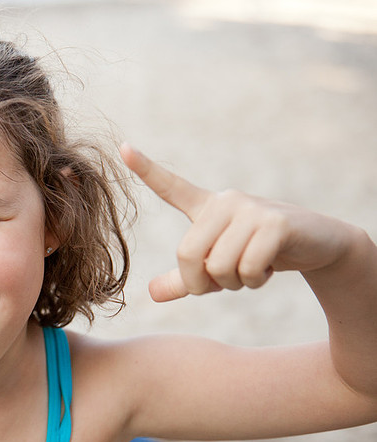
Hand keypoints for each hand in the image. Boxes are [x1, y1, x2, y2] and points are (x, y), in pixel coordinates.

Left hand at [121, 143, 350, 301]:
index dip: (146, 170)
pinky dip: (255, 280)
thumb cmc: (263, 254)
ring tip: (254, 269)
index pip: (172, 188)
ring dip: (234, 284)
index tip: (123, 148)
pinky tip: (270, 267)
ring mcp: (250, 209)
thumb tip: (152, 294)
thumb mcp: (220, 268)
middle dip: (203, 283)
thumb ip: (186, 281)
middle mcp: (225, 201)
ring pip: (219, 267)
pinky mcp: (274, 223)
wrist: (319, 245)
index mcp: (207, 208)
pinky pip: (246, 268)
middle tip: (224, 282)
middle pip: (188, 256)